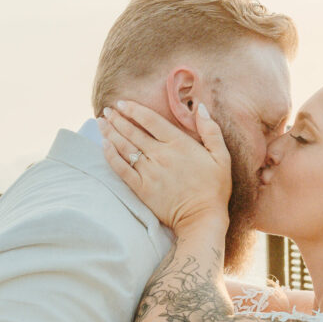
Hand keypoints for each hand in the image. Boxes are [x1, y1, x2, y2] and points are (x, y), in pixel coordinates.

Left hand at [99, 100, 230, 234]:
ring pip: (124, 147)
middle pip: (133, 132)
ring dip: (110, 133)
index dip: (134, 109)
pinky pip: (121, 169)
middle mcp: (160, 155)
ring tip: (101, 123)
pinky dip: (111, 156)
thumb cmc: (215, 188)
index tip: (122, 103)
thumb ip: (211, 130)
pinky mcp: (142, 188)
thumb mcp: (221, 156)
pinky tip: (104, 146)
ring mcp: (149, 172)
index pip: (150, 120)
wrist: (202, 218)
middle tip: (107, 110)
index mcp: (179, 143)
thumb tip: (200, 107)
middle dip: (117, 119)